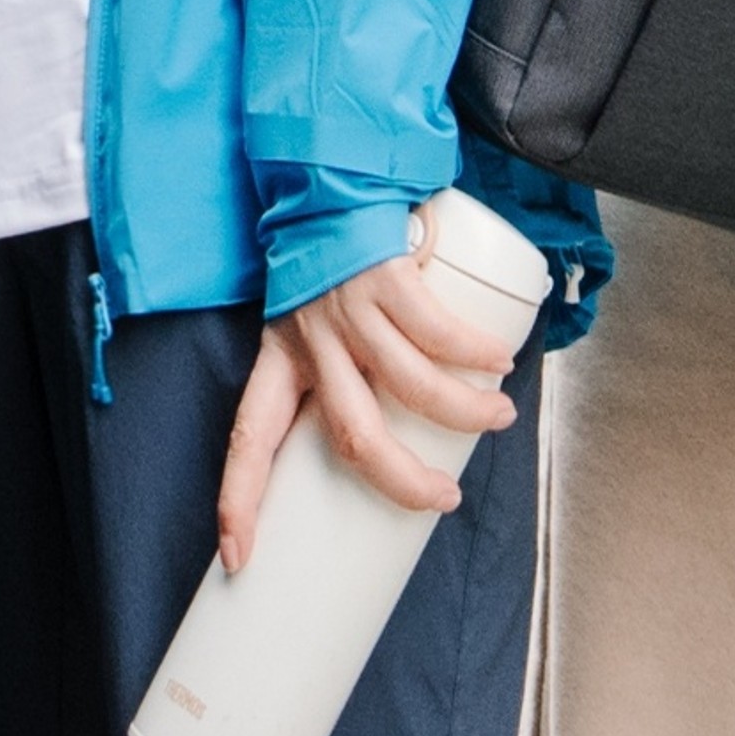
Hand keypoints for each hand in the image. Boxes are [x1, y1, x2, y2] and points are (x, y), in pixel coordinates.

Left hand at [210, 246, 530, 575]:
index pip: (248, 441)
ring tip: (497, 417)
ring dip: (464, 412)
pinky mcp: (385, 275)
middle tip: (442, 501)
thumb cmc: (323, 265)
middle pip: (354, 436)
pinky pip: (439, 330)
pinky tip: (497, 363)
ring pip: (411, 386)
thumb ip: (334, 376)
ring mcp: (348, 310)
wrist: (326, 177)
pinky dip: (476, 354)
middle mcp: (309, 341)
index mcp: (278, 361)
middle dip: (403, 482)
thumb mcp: (305, 328)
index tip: (237, 557)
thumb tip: (388, 440)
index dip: (239, 500)